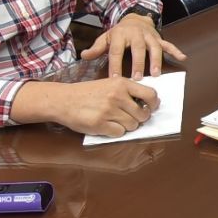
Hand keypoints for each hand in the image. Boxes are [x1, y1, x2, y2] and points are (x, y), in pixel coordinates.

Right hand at [10, 78, 159, 136]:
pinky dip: (116, 132)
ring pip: (132, 125)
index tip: (151, 108)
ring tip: (117, 121)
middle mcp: (117, 96)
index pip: (151, 95)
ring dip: (128, 126)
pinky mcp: (100, 124)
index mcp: (122, 83)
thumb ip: (128, 91)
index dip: (154, 104)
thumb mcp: (110, 83)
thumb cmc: (88, 92)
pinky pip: (119, 133)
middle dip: (140, 118)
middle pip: (143, 114)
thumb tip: (149, 104)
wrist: (64, 100)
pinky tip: (108, 126)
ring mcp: (108, 110)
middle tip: (132, 117)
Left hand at [81, 13, 186, 78]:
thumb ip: (96, 48)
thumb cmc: (119, 33)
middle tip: (138, 78)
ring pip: (154, 46)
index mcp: (120, 35)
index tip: (115, 78)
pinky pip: (168, 44)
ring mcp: (149, 35)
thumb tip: (83, 56)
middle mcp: (136, 34)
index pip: (116, 50)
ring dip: (156, 59)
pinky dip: (175, 50)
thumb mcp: (105, 37)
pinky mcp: (159, 37)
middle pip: (137, 49)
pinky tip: (182, 57)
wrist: (134, 17)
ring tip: (156, 73)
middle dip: (138, 63)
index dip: (115, 64)